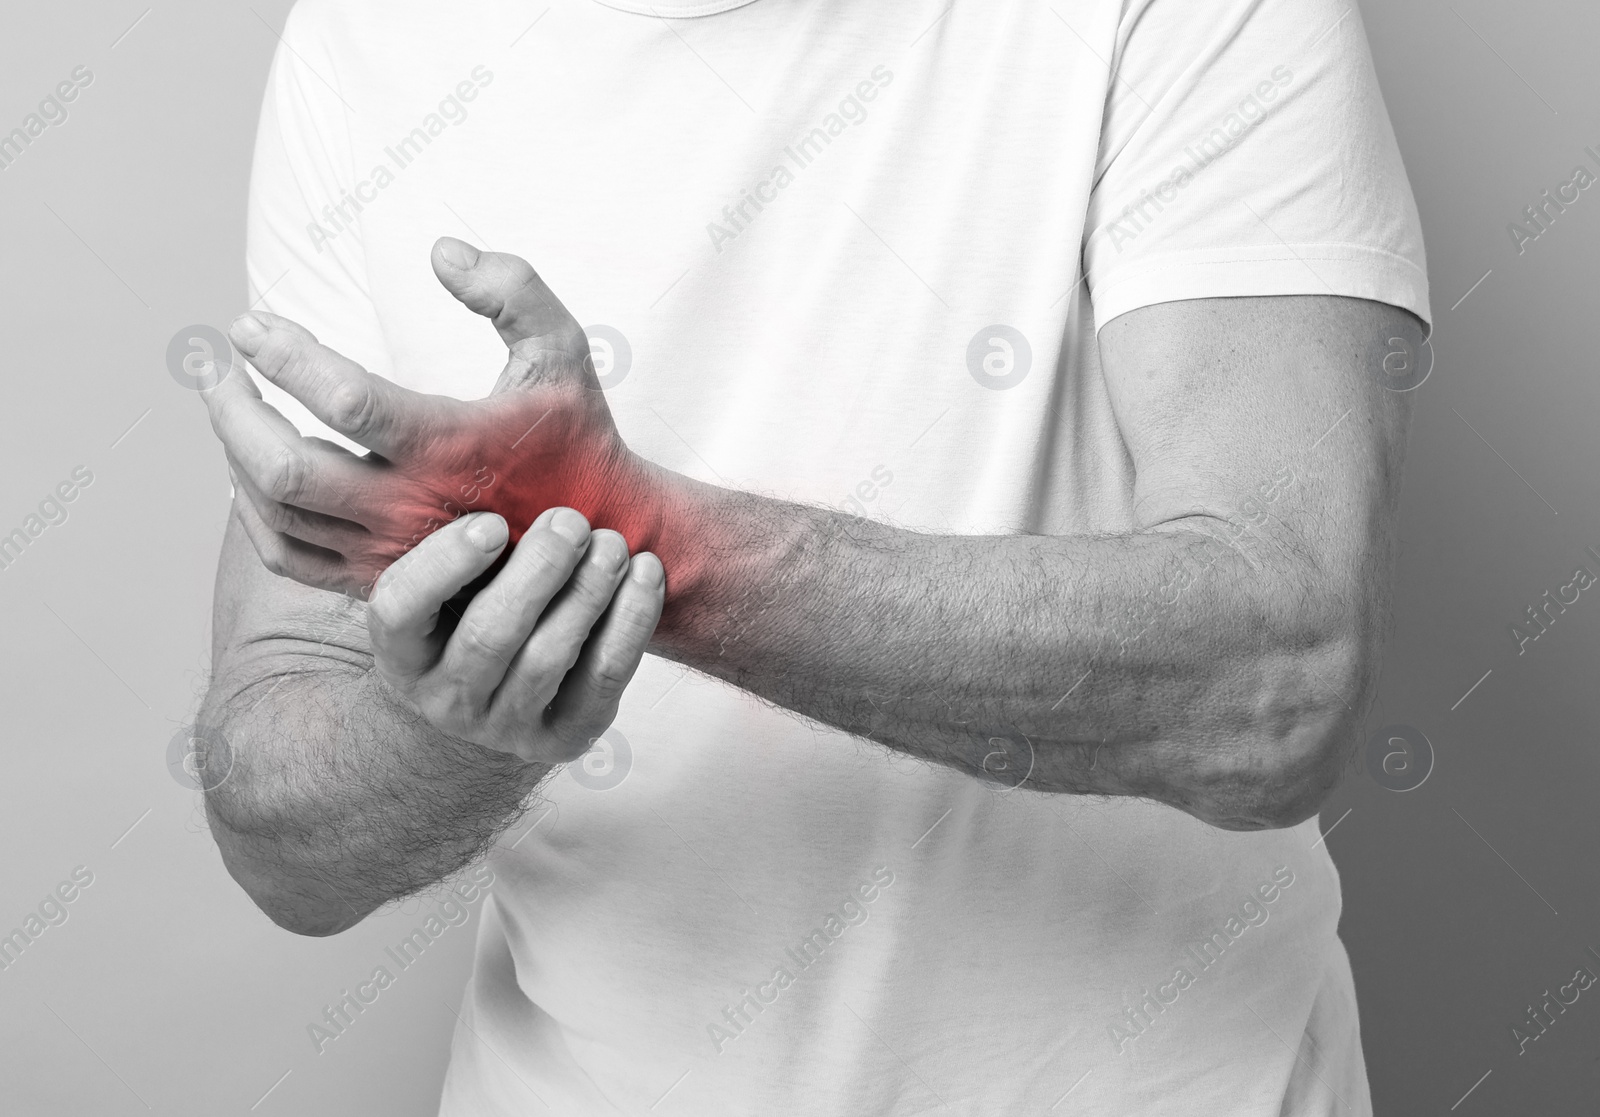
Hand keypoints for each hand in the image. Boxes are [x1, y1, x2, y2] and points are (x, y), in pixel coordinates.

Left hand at [203, 237, 655, 598]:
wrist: (596, 537)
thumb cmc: (573, 435)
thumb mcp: (564, 350)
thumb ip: (513, 288)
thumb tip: (439, 252)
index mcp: (453, 444)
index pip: (344, 398)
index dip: (285, 354)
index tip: (251, 325)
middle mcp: (414, 505)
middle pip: (284, 466)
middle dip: (231, 406)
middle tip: (215, 362)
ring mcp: (393, 550)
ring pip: (276, 511)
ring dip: (233, 450)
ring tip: (226, 401)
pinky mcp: (381, 579)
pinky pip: (289, 555)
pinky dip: (251, 510)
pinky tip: (247, 468)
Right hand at [366, 505, 663, 764]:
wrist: (495, 702)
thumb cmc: (472, 614)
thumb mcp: (447, 581)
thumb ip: (455, 531)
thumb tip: (479, 434)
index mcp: (401, 652)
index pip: (400, 610)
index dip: (444, 564)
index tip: (490, 522)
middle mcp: (445, 698)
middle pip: (490, 635)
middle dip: (538, 570)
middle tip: (570, 520)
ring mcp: (505, 725)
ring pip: (549, 656)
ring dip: (588, 590)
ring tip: (612, 542)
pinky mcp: (564, 736)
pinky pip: (604, 677)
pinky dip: (631, 620)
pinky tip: (645, 572)